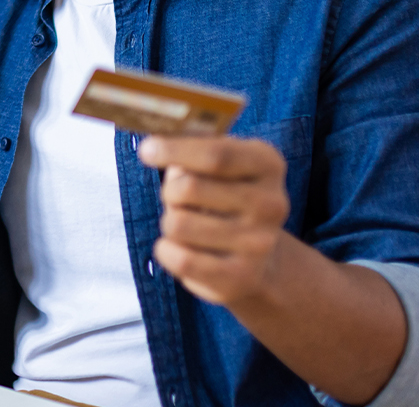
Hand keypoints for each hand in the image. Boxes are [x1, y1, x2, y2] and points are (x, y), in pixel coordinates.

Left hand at [139, 134, 291, 306]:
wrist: (259, 257)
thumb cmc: (226, 196)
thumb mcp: (219, 162)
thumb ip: (192, 145)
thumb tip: (156, 141)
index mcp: (268, 164)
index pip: (216, 155)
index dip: (175, 150)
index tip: (146, 149)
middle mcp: (272, 203)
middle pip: (189, 188)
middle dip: (169, 191)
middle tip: (175, 196)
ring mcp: (259, 243)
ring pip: (178, 224)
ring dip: (169, 222)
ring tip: (185, 223)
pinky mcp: (241, 277)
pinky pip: (180, 259)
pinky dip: (166, 250)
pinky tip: (178, 247)